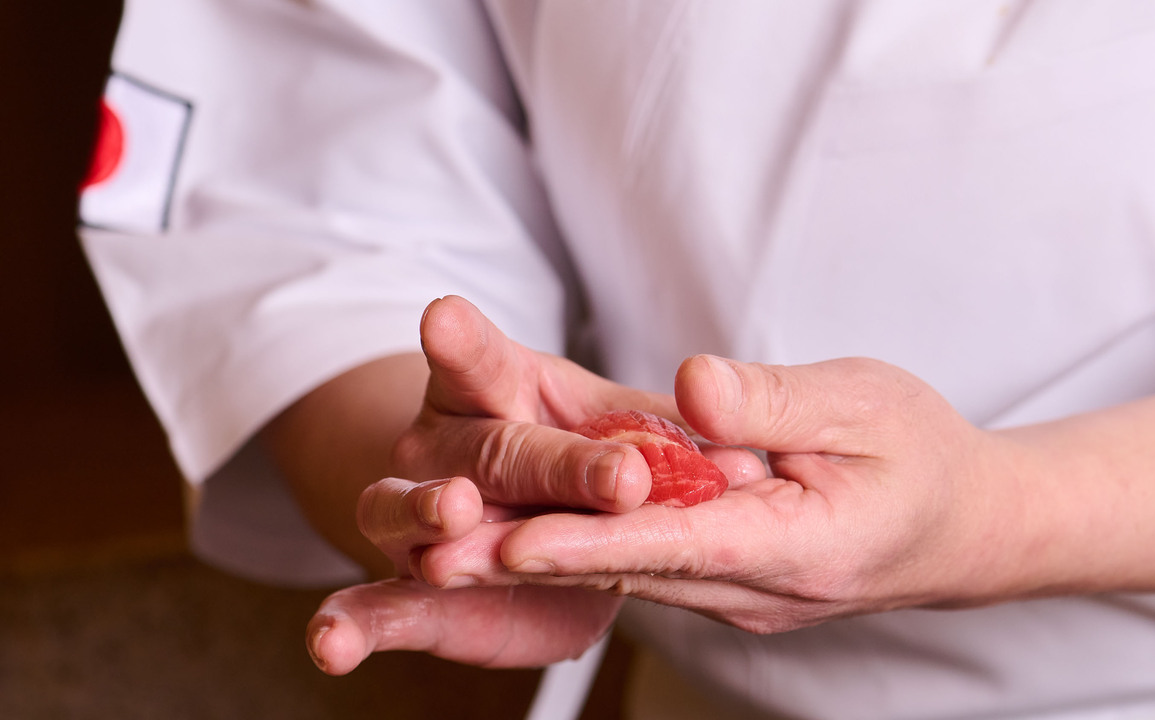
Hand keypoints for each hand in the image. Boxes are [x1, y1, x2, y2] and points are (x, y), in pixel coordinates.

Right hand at [308, 296, 754, 671]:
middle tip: (603, 476)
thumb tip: (754, 467)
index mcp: (495, 386)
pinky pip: (375, 604)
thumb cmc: (582, 452)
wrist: (538, 519)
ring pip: (404, 511)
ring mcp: (415, 512)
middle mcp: (444, 443)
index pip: (479, 359)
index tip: (443, 318)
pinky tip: (331, 647)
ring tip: (454, 521)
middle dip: (542, 463)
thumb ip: (675, 442)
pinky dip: (351, 626)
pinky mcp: (412, 588)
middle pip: (487, 448)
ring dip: (426, 517)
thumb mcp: (631, 431)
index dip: (464, 342)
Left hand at [423, 354, 1023, 633]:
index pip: (672, 546)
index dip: (587, 544)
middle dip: (528, 559)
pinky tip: (510, 531)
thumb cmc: (923, 455)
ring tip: (441, 549)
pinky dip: (577, 548)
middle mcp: (751, 586)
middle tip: (432, 552)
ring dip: (535, 559)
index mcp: (793, 546)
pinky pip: (642, 561)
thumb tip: (690, 386)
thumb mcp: (866, 404)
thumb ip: (775, 400)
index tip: (509, 544)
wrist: (963, 525)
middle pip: (625, 570)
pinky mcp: (722, 575)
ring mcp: (735, 590)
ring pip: (622, 570)